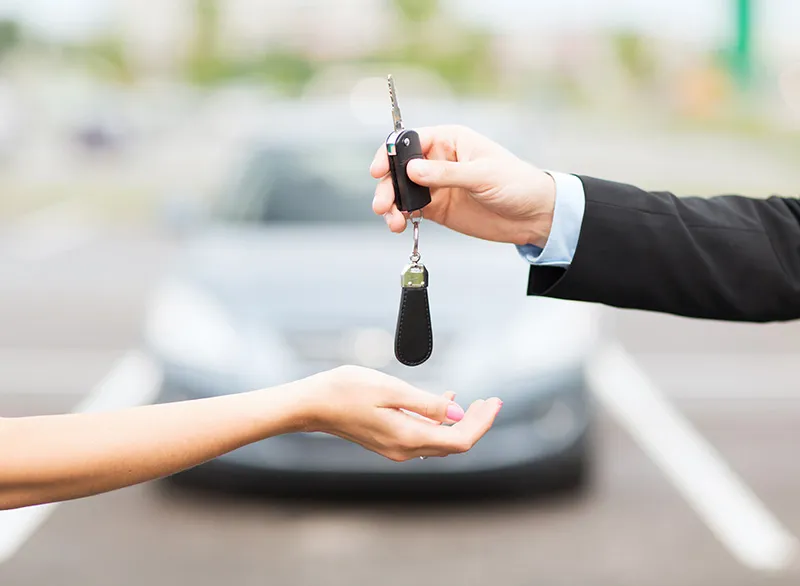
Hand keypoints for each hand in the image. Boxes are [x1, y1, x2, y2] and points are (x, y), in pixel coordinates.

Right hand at [301, 365, 501, 461]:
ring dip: (461, 422)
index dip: (481, 423)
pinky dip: (440, 421)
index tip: (495, 403)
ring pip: (441, 441)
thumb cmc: (346, 390)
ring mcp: (396, 448)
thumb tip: (457, 413)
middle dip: (477, 422)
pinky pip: (424, 435)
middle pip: (453, 443)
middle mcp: (404, 450)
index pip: (459, 439)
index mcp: (408, 438)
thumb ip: (426, 404)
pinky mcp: (388, 441)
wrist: (312, 404)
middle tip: (493, 401)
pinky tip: (445, 401)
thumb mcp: (391, 390)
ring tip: (478, 402)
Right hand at [370, 125, 555, 246]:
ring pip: (402, 191)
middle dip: (387, 185)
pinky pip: (411, 210)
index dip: (391, 153)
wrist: (533, 216)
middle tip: (382, 204)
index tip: (379, 170)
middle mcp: (438, 160)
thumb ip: (446, 174)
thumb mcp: (482, 175)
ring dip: (391, 204)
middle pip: (400, 168)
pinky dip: (401, 217)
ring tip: (392, 221)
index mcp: (450, 140)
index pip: (410, 140)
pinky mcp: (438, 208)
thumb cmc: (516, 184)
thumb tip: (411, 171)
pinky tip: (399, 226)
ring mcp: (436, 185)